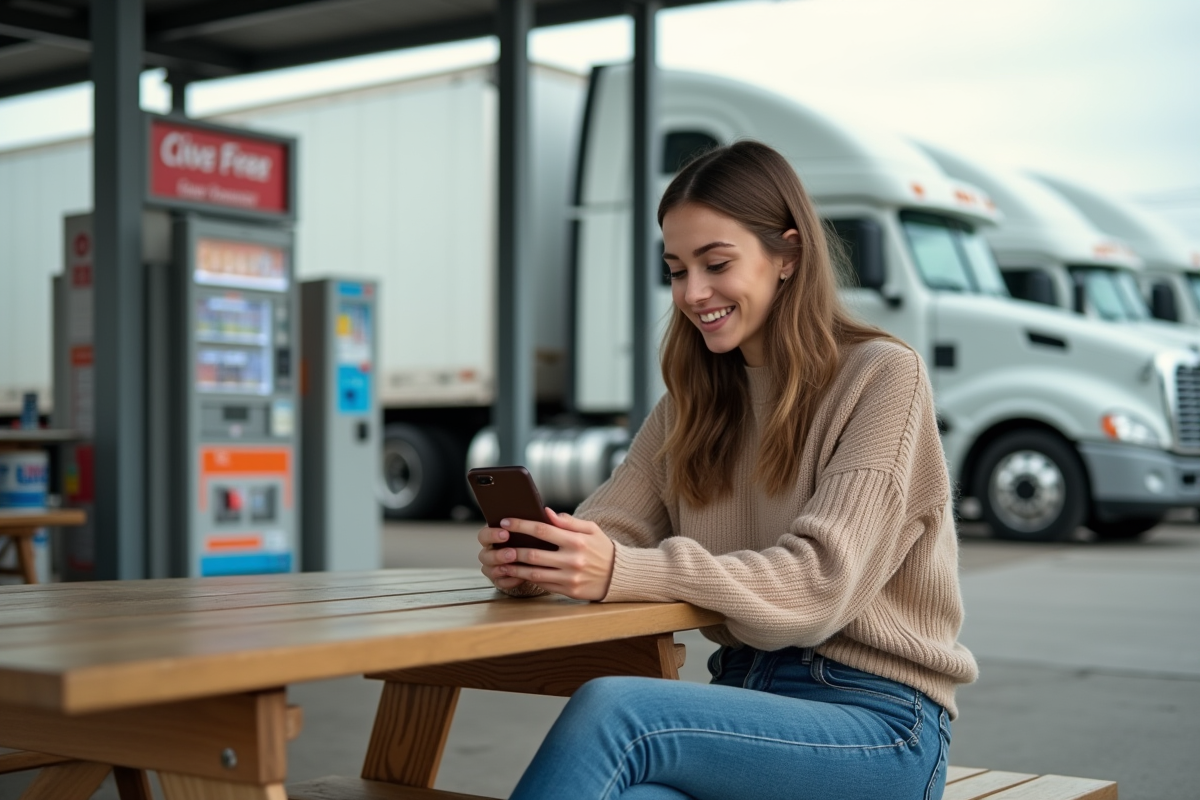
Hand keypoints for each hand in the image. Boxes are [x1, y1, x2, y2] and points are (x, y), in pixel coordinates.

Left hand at [477, 508, 615, 600]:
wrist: (619, 576)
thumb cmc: (601, 548)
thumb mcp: (591, 529)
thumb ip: (569, 521)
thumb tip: (546, 512)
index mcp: (577, 541)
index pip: (542, 530)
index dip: (521, 525)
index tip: (505, 522)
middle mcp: (573, 560)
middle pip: (534, 554)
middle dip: (512, 550)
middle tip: (497, 545)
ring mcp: (570, 578)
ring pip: (534, 574)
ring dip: (514, 568)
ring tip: (500, 563)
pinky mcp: (569, 591)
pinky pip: (543, 585)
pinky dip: (528, 580)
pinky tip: (516, 574)